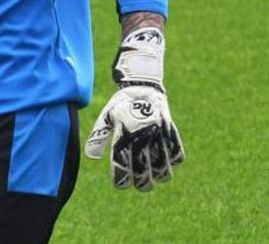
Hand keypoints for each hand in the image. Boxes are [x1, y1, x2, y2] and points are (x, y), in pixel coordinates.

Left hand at [84, 26, 183, 190]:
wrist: (142, 83)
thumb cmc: (121, 103)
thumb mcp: (107, 117)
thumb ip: (98, 137)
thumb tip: (91, 158)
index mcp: (123, 133)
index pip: (122, 165)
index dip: (121, 180)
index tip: (121, 186)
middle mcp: (141, 135)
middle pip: (144, 170)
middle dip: (142, 183)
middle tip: (140, 186)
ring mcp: (157, 132)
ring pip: (163, 165)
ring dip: (160, 175)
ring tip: (155, 179)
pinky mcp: (169, 128)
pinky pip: (177, 151)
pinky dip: (174, 161)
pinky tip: (168, 164)